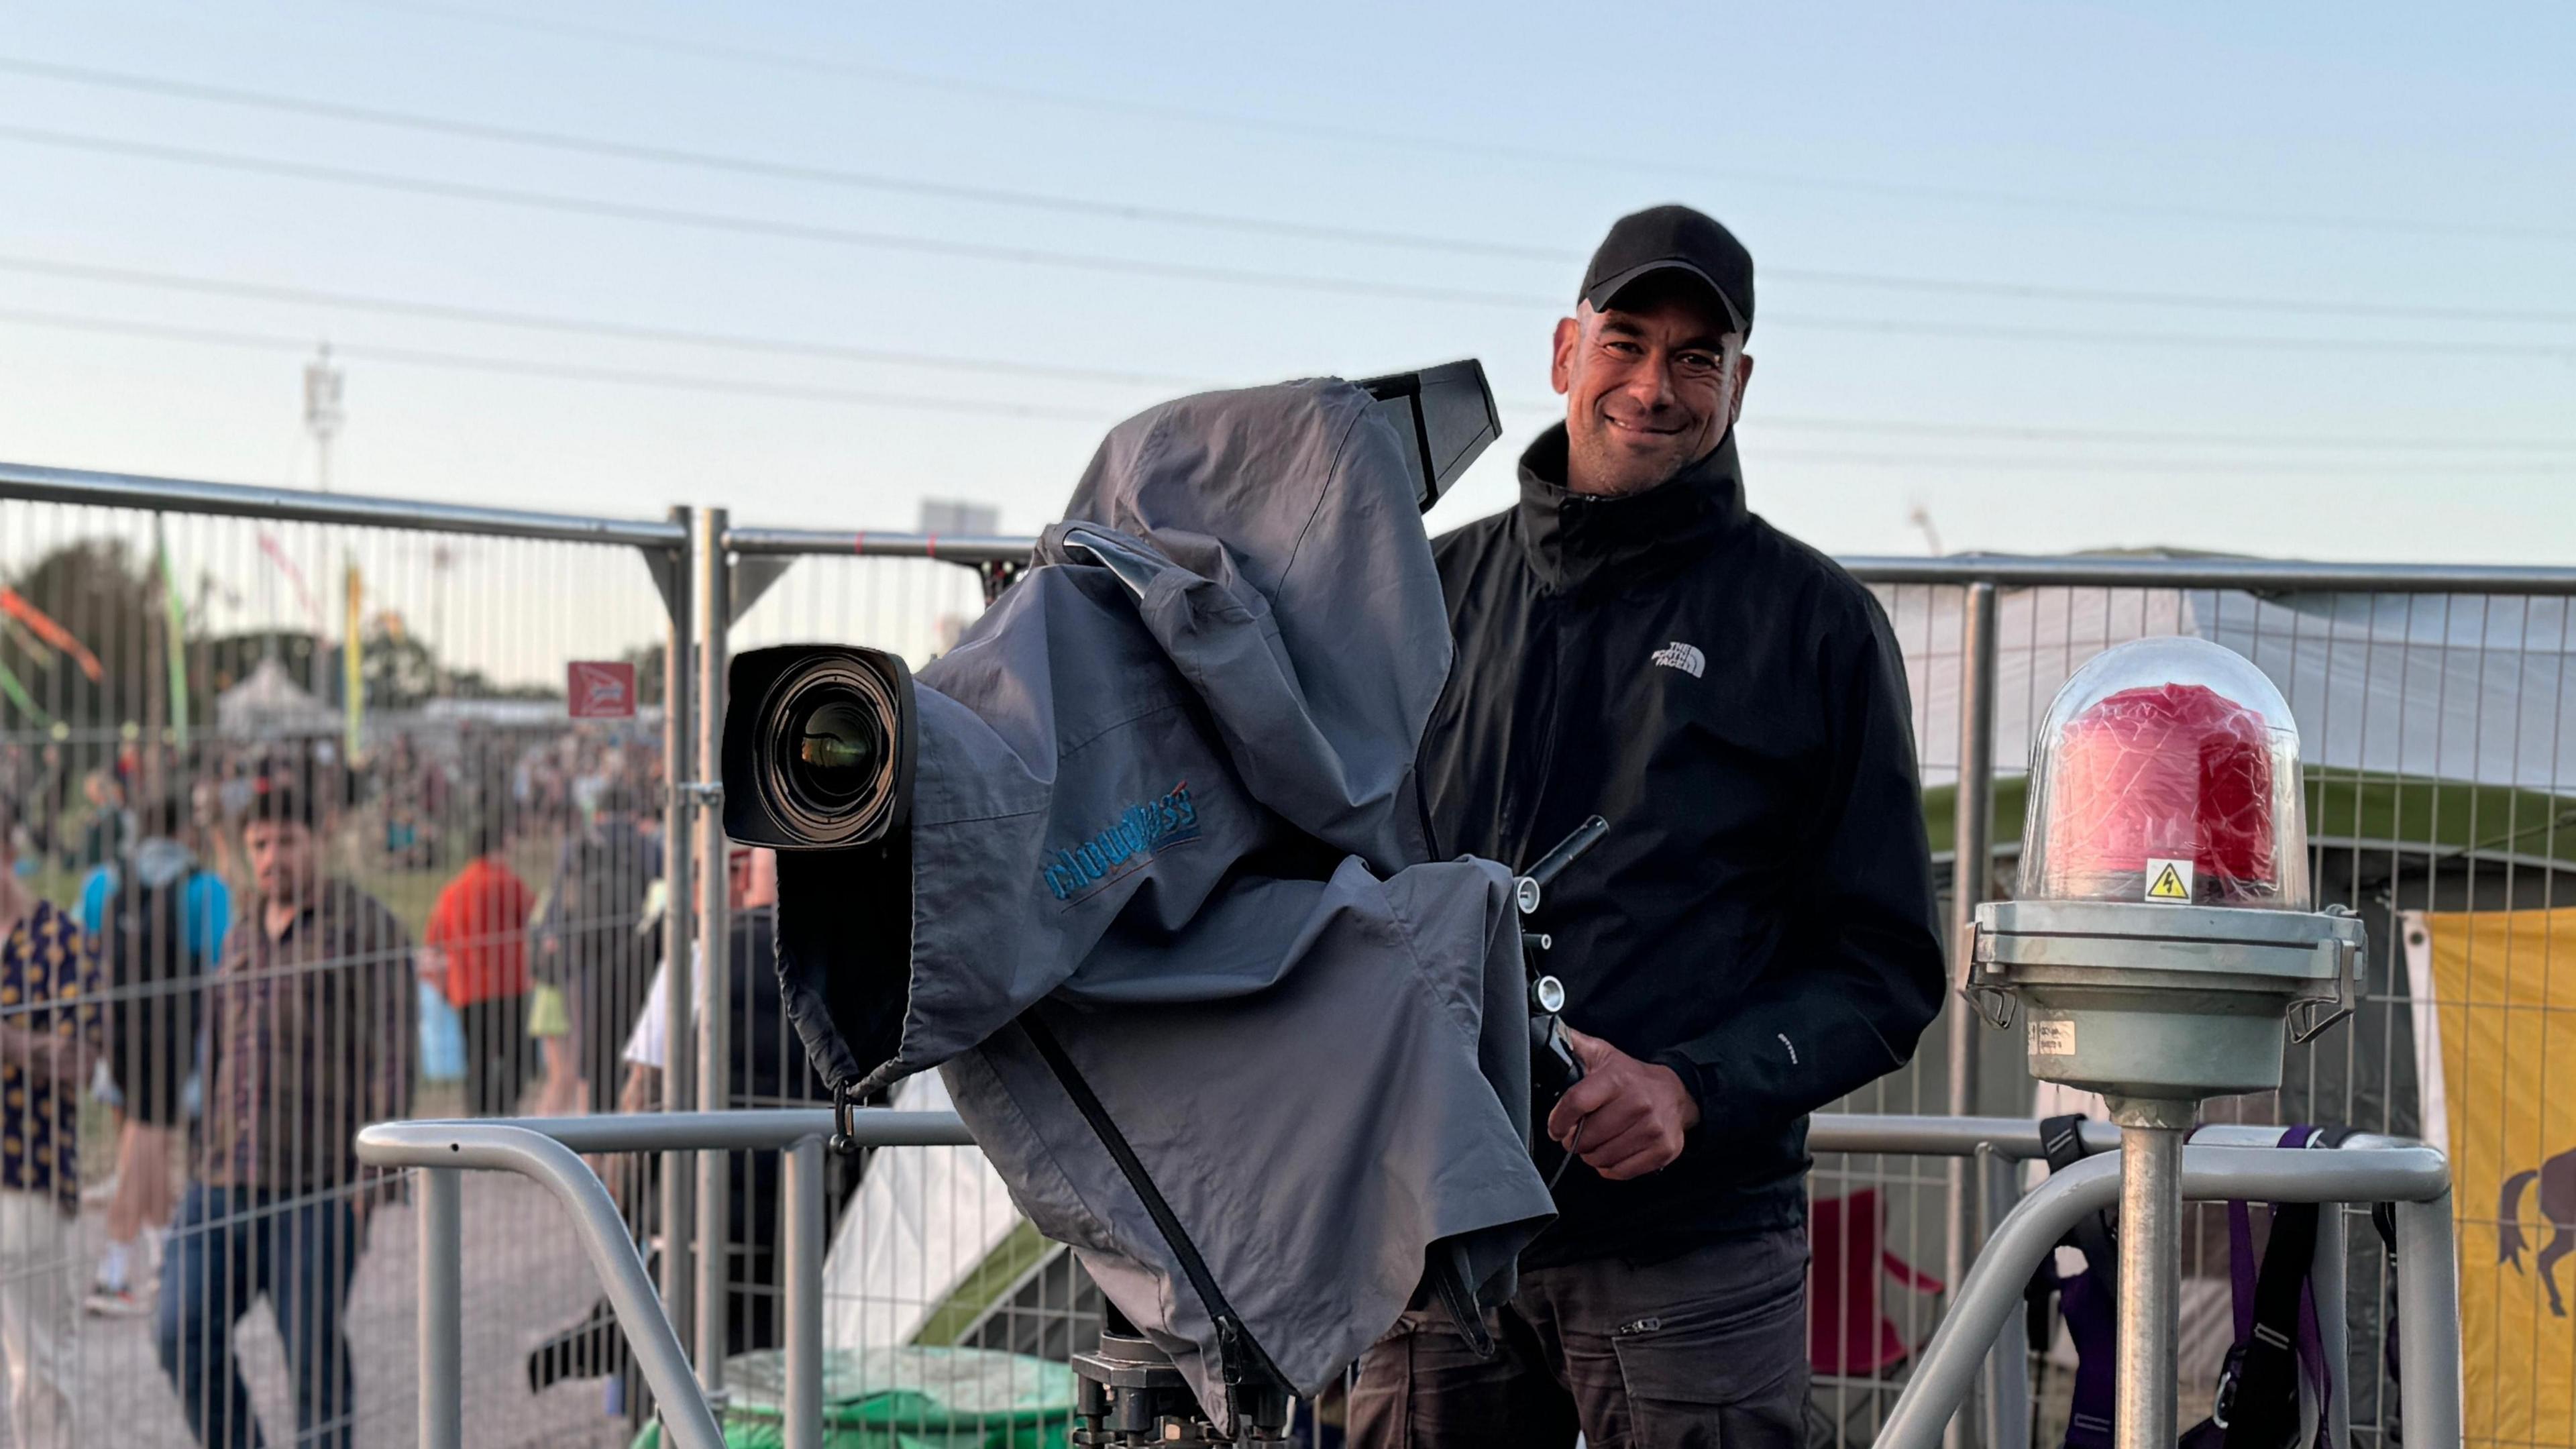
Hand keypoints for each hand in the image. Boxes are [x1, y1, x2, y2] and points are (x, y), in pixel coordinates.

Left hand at [1545, 1027, 1701, 1180]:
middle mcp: (1638, 1103)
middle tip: (1578, 1135)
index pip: (1576, 1102)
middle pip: (1587, 1137)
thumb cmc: (1631, 1077)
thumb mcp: (1603, 1055)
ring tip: (1596, 1143)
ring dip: (1592, 1155)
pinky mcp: (1663, 1150)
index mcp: (1617, 1078)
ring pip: (1602, 1157)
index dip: (1558, 1120)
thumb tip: (1549, 1031)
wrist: (1675, 1094)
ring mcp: (1653, 1129)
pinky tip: (1612, 1152)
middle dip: (1575, 1140)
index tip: (1555, 1128)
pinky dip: (1610, 1167)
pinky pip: (1621, 1171)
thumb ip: (1574, 1044)